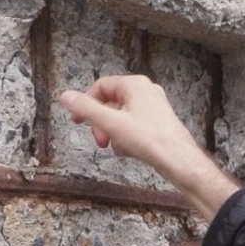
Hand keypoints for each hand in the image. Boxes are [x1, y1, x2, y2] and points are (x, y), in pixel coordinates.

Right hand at [59, 76, 239, 218]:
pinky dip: (127, 138)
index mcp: (135, 85)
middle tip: (99, 140)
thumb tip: (65, 96)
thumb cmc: (150, 140)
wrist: (179, 160)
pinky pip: (133, 127)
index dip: (85, 103)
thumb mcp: (111, 123)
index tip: (76, 120)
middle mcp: (146, 92)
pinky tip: (129, 151)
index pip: (100, 87)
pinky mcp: (158, 123)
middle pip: (111, 103)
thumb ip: (86, 109)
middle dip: (101, 123)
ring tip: (117, 147)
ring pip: (122, 117)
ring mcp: (154, 108)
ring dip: (114, 133)